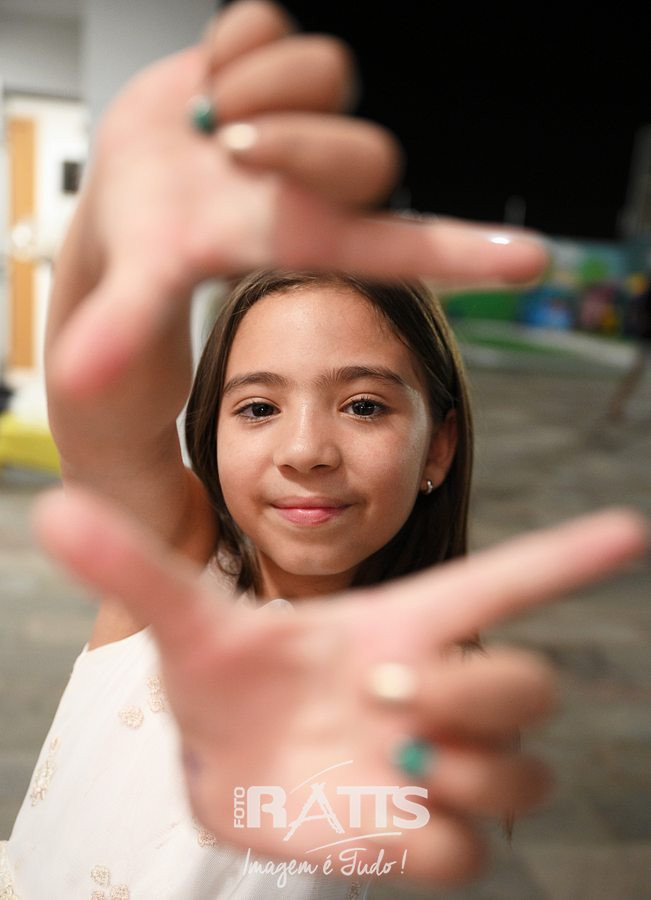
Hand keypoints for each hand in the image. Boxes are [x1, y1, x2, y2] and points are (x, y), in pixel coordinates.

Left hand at [32, 490, 646, 884]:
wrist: (222, 760)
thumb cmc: (224, 677)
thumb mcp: (183, 621)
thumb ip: (134, 565)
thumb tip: (53, 507)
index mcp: (394, 624)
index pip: (500, 583)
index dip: (568, 557)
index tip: (631, 528)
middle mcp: (430, 690)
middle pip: (528, 683)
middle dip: (477, 691)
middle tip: (388, 695)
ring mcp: (431, 769)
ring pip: (521, 773)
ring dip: (464, 770)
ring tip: (384, 763)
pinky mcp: (414, 837)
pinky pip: (467, 852)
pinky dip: (426, 845)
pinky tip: (364, 821)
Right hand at [50, 0, 546, 395]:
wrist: (122, 189)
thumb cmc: (148, 248)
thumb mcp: (140, 290)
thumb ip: (118, 330)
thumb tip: (77, 376)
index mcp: (308, 238)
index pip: (403, 249)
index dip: (465, 256)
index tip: (536, 265)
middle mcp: (319, 177)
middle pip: (369, 152)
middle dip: (294, 145)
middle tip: (227, 150)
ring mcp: (297, 115)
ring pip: (328, 71)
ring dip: (257, 90)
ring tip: (206, 123)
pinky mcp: (262, 60)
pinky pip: (266, 21)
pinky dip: (232, 44)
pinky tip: (205, 83)